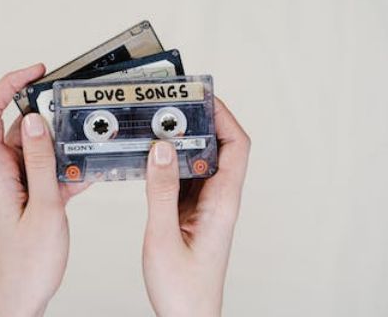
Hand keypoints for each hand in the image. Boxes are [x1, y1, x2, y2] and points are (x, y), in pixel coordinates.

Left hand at [0, 64, 88, 316]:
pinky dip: (68, 166)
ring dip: (61, 143)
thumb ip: (40, 161)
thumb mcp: (43, 206)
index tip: (35, 72)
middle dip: (45, 111)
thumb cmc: (26, 262)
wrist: (21, 294)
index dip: (8, 85)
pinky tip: (88, 170)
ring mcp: (18, 183)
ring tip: (85, 142)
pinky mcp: (32, 195)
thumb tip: (36, 121)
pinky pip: (49, 169)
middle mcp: (4, 172)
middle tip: (71, 106)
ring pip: (38, 147)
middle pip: (18, 125)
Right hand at [143, 98, 249, 316]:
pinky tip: (151, 158)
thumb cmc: (184, 290)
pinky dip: (169, 163)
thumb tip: (161, 149)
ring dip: (181, 142)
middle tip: (172, 106)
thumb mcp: (164, 236)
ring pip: (199, 162)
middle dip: (198, 122)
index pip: (236, 147)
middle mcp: (218, 201)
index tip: (202, 97)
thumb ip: (161, 191)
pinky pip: (184, 179)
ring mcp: (206, 207)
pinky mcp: (192, 214)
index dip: (224, 116)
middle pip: (219, 148)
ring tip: (158, 126)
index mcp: (222, 203)